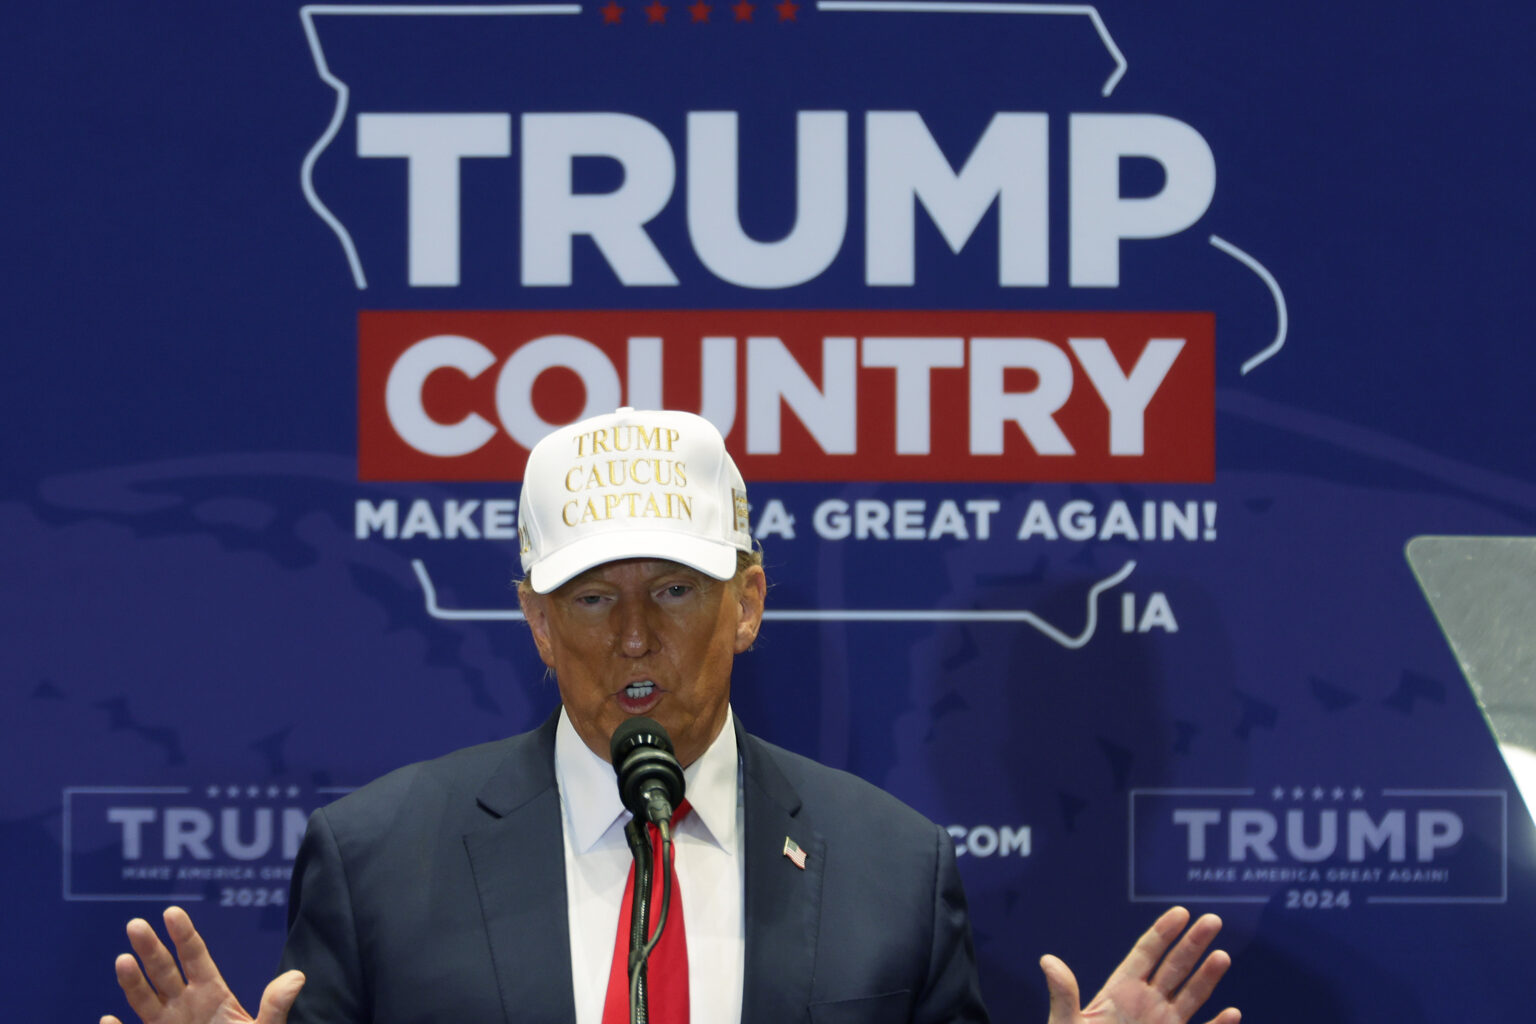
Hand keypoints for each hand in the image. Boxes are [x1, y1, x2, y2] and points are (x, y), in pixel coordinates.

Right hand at [102, 906, 303, 1023]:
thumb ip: (275, 1007)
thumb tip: (297, 977)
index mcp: (212, 994)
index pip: (195, 957)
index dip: (184, 935)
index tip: (171, 912)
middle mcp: (185, 1005)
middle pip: (165, 971)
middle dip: (151, 948)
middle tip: (136, 925)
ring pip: (145, 1000)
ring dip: (132, 982)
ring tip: (123, 960)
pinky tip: (107, 1019)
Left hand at [1040, 906, 1238, 1023]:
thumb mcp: (1066, 1023)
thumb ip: (1063, 994)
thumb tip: (1047, 960)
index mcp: (1120, 990)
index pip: (1145, 953)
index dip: (1163, 932)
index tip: (1181, 912)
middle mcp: (1146, 1003)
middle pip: (1174, 967)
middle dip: (1193, 944)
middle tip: (1213, 920)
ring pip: (1190, 996)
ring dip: (1207, 977)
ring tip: (1222, 956)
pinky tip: (1233, 1013)